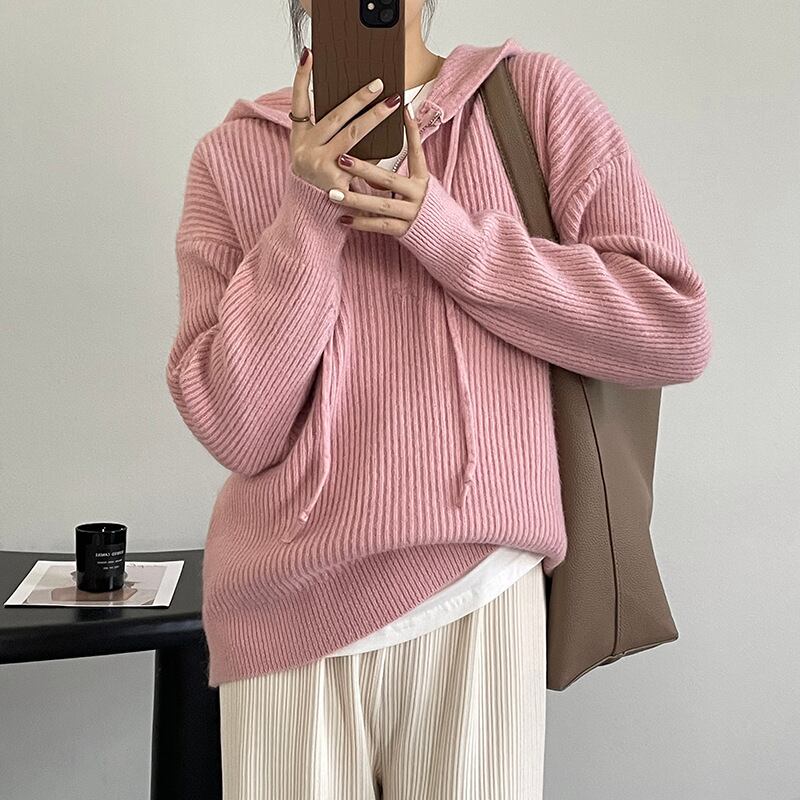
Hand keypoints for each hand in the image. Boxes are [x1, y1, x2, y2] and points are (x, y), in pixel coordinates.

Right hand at [289, 47, 402, 192]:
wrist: (310, 216)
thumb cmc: (317, 179)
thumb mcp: (315, 154)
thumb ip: (328, 134)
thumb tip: (360, 108)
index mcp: (299, 139)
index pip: (298, 103)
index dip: (301, 78)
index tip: (309, 54)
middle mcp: (305, 150)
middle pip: (336, 117)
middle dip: (359, 98)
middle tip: (378, 83)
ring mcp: (320, 167)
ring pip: (352, 135)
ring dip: (375, 116)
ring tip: (392, 102)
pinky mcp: (336, 183)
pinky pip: (363, 161)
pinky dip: (378, 150)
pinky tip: (393, 137)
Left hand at [327, 105, 430, 235]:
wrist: (443, 233)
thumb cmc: (426, 201)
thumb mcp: (422, 180)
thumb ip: (409, 161)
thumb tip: (401, 125)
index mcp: (423, 179)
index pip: (416, 152)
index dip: (411, 131)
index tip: (401, 109)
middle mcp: (418, 195)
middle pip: (389, 180)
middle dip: (364, 169)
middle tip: (342, 160)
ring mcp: (411, 214)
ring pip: (381, 206)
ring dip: (355, 199)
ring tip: (333, 194)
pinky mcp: (403, 231)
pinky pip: (379, 226)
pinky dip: (360, 223)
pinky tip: (343, 219)